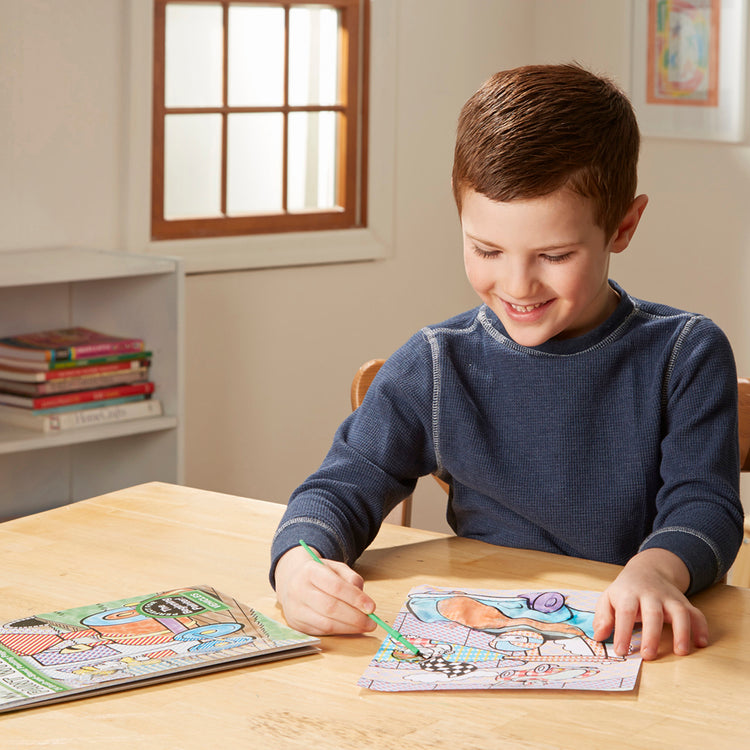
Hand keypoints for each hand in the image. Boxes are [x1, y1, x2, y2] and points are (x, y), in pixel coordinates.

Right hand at [274, 545, 377, 635]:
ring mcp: (295, 609)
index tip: (372, 607)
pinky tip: (350, 629)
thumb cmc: (319, 574)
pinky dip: (339, 632)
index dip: (355, 598)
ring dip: (349, 628)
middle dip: (355, 617)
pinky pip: (321, 632)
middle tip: (371, 622)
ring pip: (326, 624)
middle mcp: (298, 590)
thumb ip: (351, 579)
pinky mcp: (296, 624)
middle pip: (330, 607)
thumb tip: (364, 601)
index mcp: (309, 571)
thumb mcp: (336, 568)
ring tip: (364, 626)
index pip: (335, 586)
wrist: (292, 581)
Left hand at [593, 548, 708, 659]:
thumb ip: (603, 617)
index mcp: (629, 594)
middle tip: (648, 655)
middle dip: (651, 635)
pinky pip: (696, 614)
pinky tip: (701, 643)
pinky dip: (701, 627)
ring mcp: (670, 598)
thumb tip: (599, 637)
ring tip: (681, 652)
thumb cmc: (626, 590)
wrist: (647, 570)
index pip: (625, 612)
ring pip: (679, 612)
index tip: (621, 651)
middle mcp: (651, 595)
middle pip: (653, 613)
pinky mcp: (684, 603)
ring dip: (682, 632)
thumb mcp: (608, 598)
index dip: (622, 632)